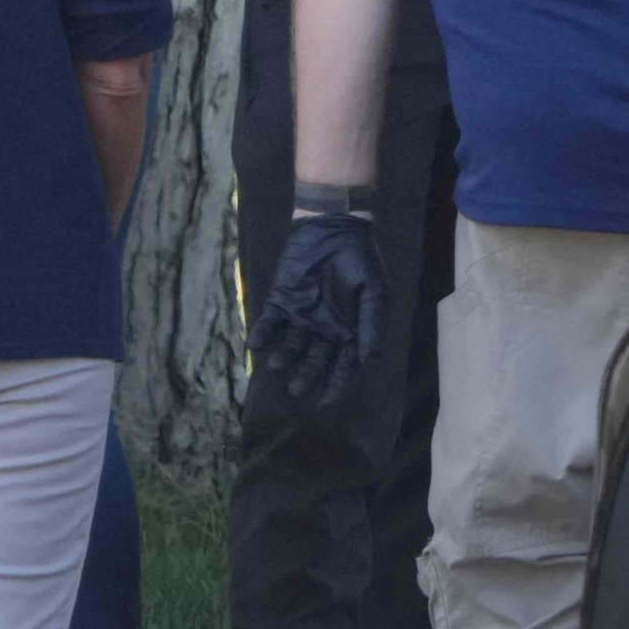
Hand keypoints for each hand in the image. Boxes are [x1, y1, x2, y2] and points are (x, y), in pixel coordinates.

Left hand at [252, 195, 386, 417]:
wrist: (334, 226)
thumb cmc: (360, 260)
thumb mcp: (374, 293)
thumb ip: (372, 326)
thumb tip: (370, 362)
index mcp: (349, 330)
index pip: (343, 366)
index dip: (336, 386)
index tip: (327, 403)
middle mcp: (323, 329)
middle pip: (313, 361)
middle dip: (305, 376)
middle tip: (296, 389)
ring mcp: (301, 315)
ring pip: (289, 346)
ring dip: (282, 357)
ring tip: (276, 365)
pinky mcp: (280, 300)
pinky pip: (268, 322)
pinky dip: (261, 334)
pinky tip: (254, 344)